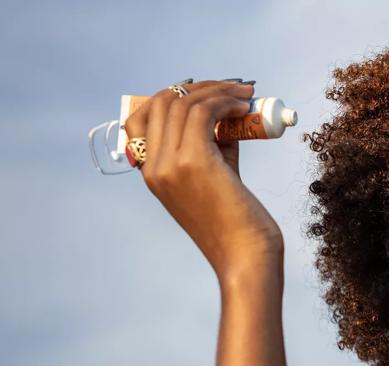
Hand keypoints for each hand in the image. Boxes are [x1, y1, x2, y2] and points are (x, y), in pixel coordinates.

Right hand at [122, 79, 283, 275]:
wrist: (246, 256)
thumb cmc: (238, 221)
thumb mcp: (217, 174)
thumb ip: (213, 143)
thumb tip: (225, 111)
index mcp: (152, 173)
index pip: (142, 117)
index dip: (173, 97)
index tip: (206, 93)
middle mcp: (154, 167)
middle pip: (163, 102)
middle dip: (200, 87)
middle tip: (232, 88)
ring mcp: (170, 164)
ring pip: (184, 103)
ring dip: (218, 91)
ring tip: (246, 95)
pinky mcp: (194, 161)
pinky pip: (204, 112)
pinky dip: (225, 102)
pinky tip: (244, 106)